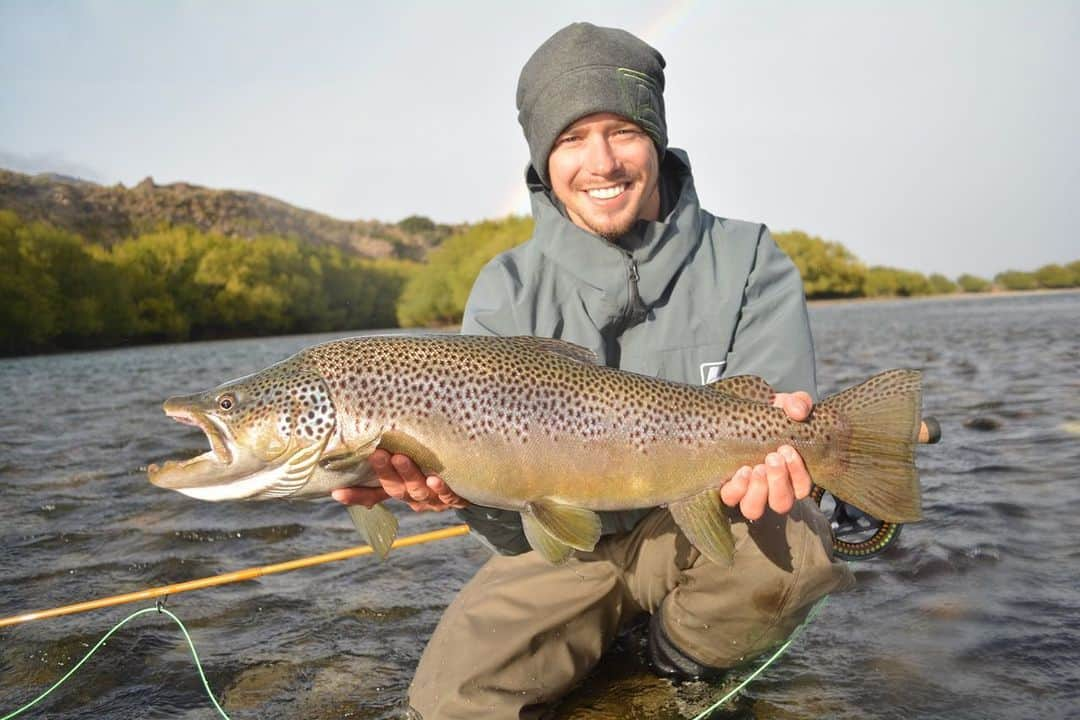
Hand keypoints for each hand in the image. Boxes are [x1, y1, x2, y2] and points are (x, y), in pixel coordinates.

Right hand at [332, 449, 468, 511]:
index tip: (337, 491)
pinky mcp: (454, 499)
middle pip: (394, 488)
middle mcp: (412, 497)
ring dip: (409, 475)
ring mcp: (432, 500)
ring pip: (418, 491)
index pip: (372, 494)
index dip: (355, 495)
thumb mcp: (409, 469)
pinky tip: (436, 478)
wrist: (473, 486)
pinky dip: (441, 488)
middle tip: (377, 454)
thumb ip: (390, 464)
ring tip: (402, 459)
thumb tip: (362, 450)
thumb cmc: (433, 471)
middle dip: (385, 472)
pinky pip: (447, 496)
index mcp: (399, 490)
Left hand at [718, 391, 813, 519]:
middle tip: (773, 457)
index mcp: (789, 473)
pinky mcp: (726, 488)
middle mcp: (769, 488)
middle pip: (781, 503)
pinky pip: (730, 499)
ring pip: (754, 509)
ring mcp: (746, 491)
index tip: (788, 451)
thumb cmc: (765, 414)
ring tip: (756, 468)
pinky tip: (741, 470)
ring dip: (758, 490)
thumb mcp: (784, 405)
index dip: (798, 475)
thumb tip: (798, 412)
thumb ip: (797, 403)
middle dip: (779, 481)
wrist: (734, 414)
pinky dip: (737, 488)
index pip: (802, 488)